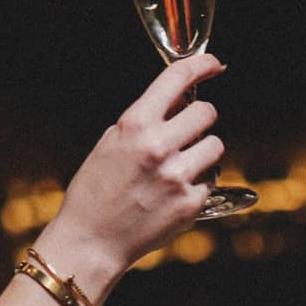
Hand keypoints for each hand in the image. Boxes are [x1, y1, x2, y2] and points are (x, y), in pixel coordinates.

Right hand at [36, 50, 225, 296]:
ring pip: (215, 145)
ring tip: (178, 166)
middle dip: (198, 118)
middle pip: (206, 112)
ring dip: (202, 150)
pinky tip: (173, 192)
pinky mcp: (190, 204)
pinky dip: (198, 181)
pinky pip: (210, 179)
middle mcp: (158, 146)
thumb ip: (144, 121)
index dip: (201, 65)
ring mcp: (177, 176)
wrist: (91, 241)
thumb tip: (179, 103)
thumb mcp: (109, 143)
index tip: (213, 65)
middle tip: (185, 132)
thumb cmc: (95, 191)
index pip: (177, 79)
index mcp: (134, 125)